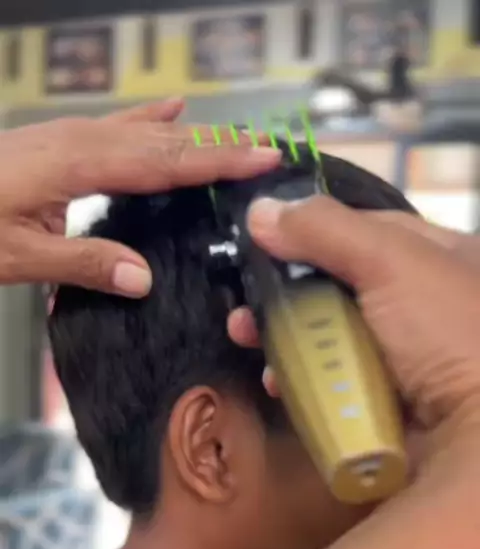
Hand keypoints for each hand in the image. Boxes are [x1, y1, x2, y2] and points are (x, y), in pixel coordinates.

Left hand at [0, 100, 280, 295]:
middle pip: (164, 141)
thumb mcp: (17, 255)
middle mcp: (79, 142)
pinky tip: (171, 110)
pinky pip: (118, 126)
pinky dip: (151, 120)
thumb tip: (142, 278)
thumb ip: (82, 263)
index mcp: (76, 165)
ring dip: (195, 135)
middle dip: (220, 146)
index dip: (216, 162)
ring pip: (146, 131)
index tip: (263, 159)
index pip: (162, 162)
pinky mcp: (60, 143)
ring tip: (238, 138)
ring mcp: (69, 137)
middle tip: (271, 149)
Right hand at [229, 198, 479, 454]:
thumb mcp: (392, 263)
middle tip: (245, 298)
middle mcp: (428, 305)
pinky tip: (276, 380)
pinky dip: (304, 378)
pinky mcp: (388, 403)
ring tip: (246, 335)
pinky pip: (336, 381)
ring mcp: (407, 359)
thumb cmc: (447, 335)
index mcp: (446, 258)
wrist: (475, 442)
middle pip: (342, 285)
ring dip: (287, 335)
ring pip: (333, 335)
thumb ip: (326, 230)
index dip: (315, 230)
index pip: (369, 230)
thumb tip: (259, 212)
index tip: (264, 239)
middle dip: (287, 289)